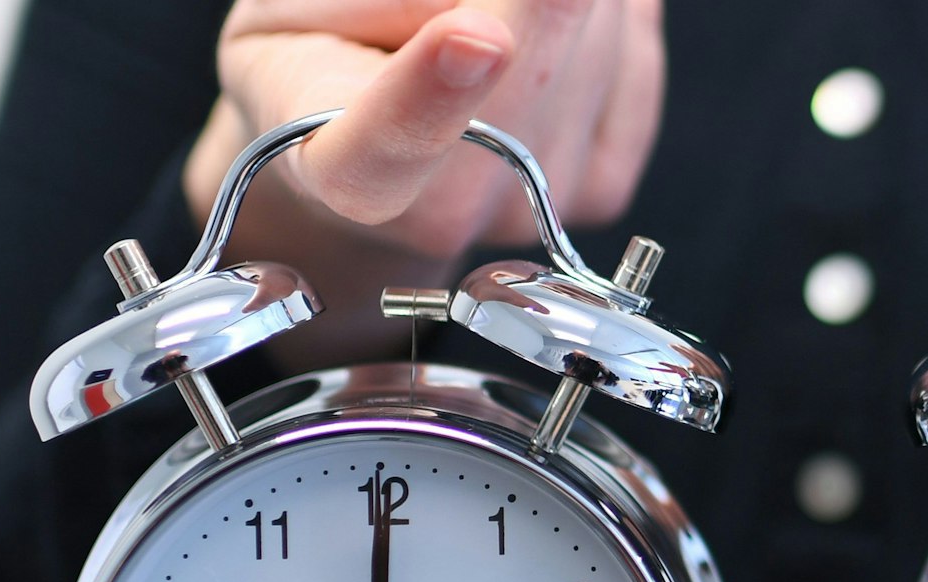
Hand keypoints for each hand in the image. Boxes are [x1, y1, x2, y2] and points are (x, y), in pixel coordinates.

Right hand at [183, 0, 665, 367]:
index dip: (433, 93)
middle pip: (526, 66)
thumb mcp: (293, 11)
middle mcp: (441, 214)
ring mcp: (530, 212)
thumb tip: (494, 15)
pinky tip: (550, 30)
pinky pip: (634, 69)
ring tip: (490, 7)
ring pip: (593, 53)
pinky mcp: (599, 192)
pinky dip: (608, 28)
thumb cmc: (317, 58)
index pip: (381, 146)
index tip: (479, 36)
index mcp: (343, 170)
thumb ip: (384, 1)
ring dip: (568, 0)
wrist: (364, 150)